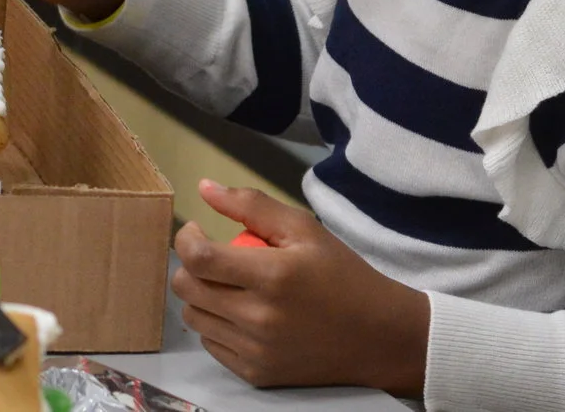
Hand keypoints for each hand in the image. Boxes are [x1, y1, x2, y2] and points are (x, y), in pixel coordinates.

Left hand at [171, 181, 428, 394]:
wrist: (379, 337)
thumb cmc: (341, 275)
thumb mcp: (305, 229)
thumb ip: (251, 205)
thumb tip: (204, 188)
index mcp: (272, 276)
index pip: (198, 258)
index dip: (185, 240)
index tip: (197, 231)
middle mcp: (259, 318)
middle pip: (187, 289)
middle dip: (190, 266)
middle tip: (211, 258)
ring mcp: (256, 351)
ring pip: (194, 318)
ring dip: (200, 297)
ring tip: (226, 285)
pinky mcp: (257, 375)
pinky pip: (212, 345)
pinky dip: (216, 326)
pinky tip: (239, 314)